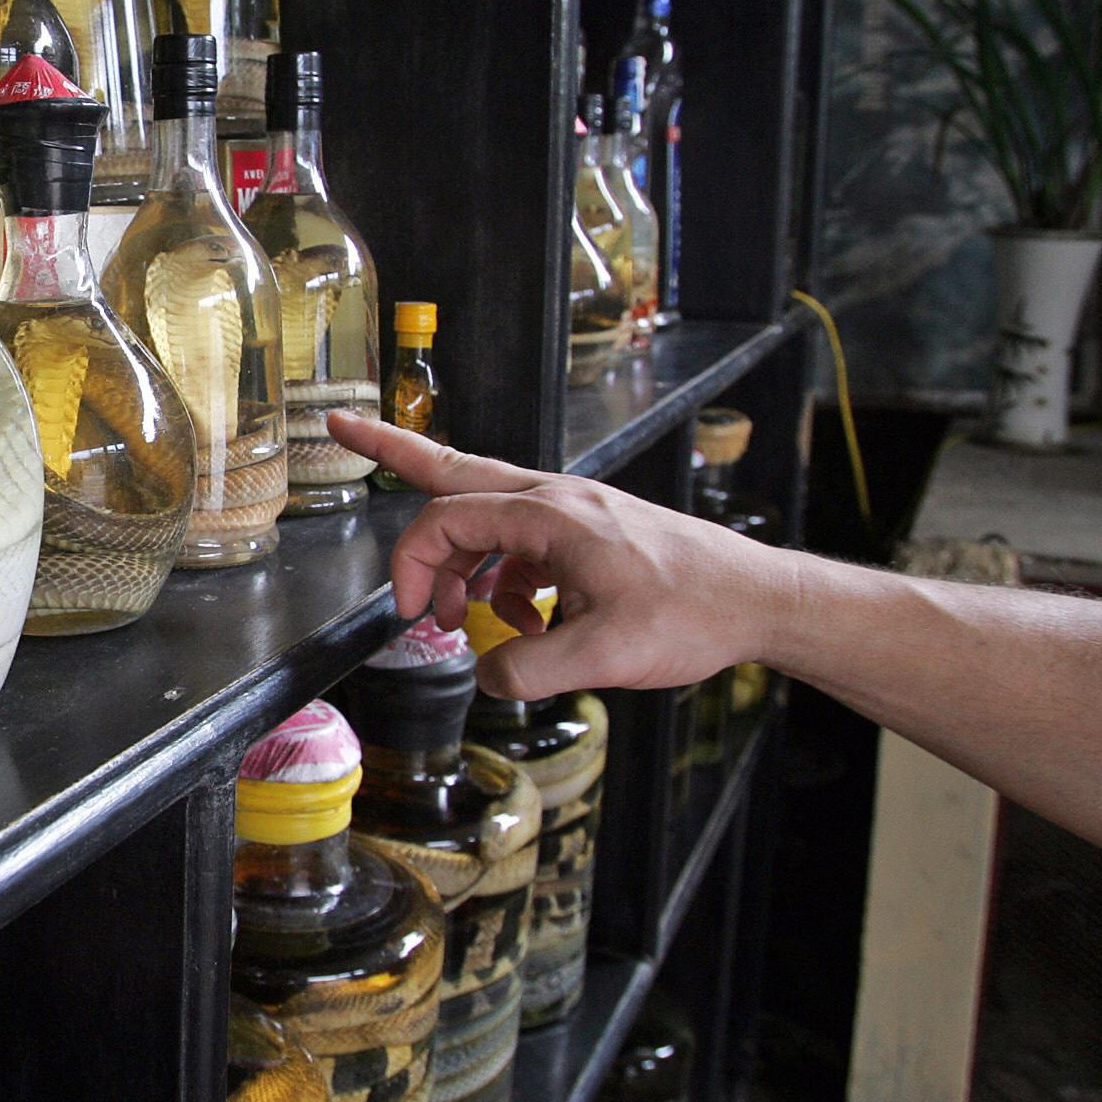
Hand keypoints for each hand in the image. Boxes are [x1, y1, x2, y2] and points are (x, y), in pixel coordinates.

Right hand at [329, 412, 795, 700]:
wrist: (758, 599)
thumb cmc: (695, 612)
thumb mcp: (605, 656)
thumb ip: (528, 670)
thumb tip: (484, 676)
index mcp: (550, 516)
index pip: (449, 522)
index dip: (415, 568)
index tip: (414, 617)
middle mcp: (556, 500)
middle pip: (455, 470)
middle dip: (394, 450)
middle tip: (343, 425)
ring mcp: (573, 513)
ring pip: (487, 515)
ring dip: (459, 562)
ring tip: (456, 619)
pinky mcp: (590, 534)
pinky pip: (521, 545)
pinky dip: (504, 580)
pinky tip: (523, 626)